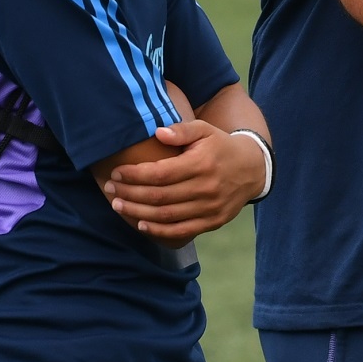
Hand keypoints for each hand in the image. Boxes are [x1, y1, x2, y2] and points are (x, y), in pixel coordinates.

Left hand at [101, 119, 266, 243]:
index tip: (116, 172)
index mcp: (201, 163)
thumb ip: (181, 130)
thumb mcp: (205, 130)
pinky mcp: (212, 222)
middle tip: (110, 188)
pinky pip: (181, 230)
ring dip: (138, 212)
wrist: (252, 169)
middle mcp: (206, 187)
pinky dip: (159, 230)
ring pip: (167, 215)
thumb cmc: (220, 146)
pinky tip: (141, 224)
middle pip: (160, 196)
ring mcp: (210, 208)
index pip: (160, 173)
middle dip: (130, 193)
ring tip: (118, 204)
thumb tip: (158, 133)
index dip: (135, 174)